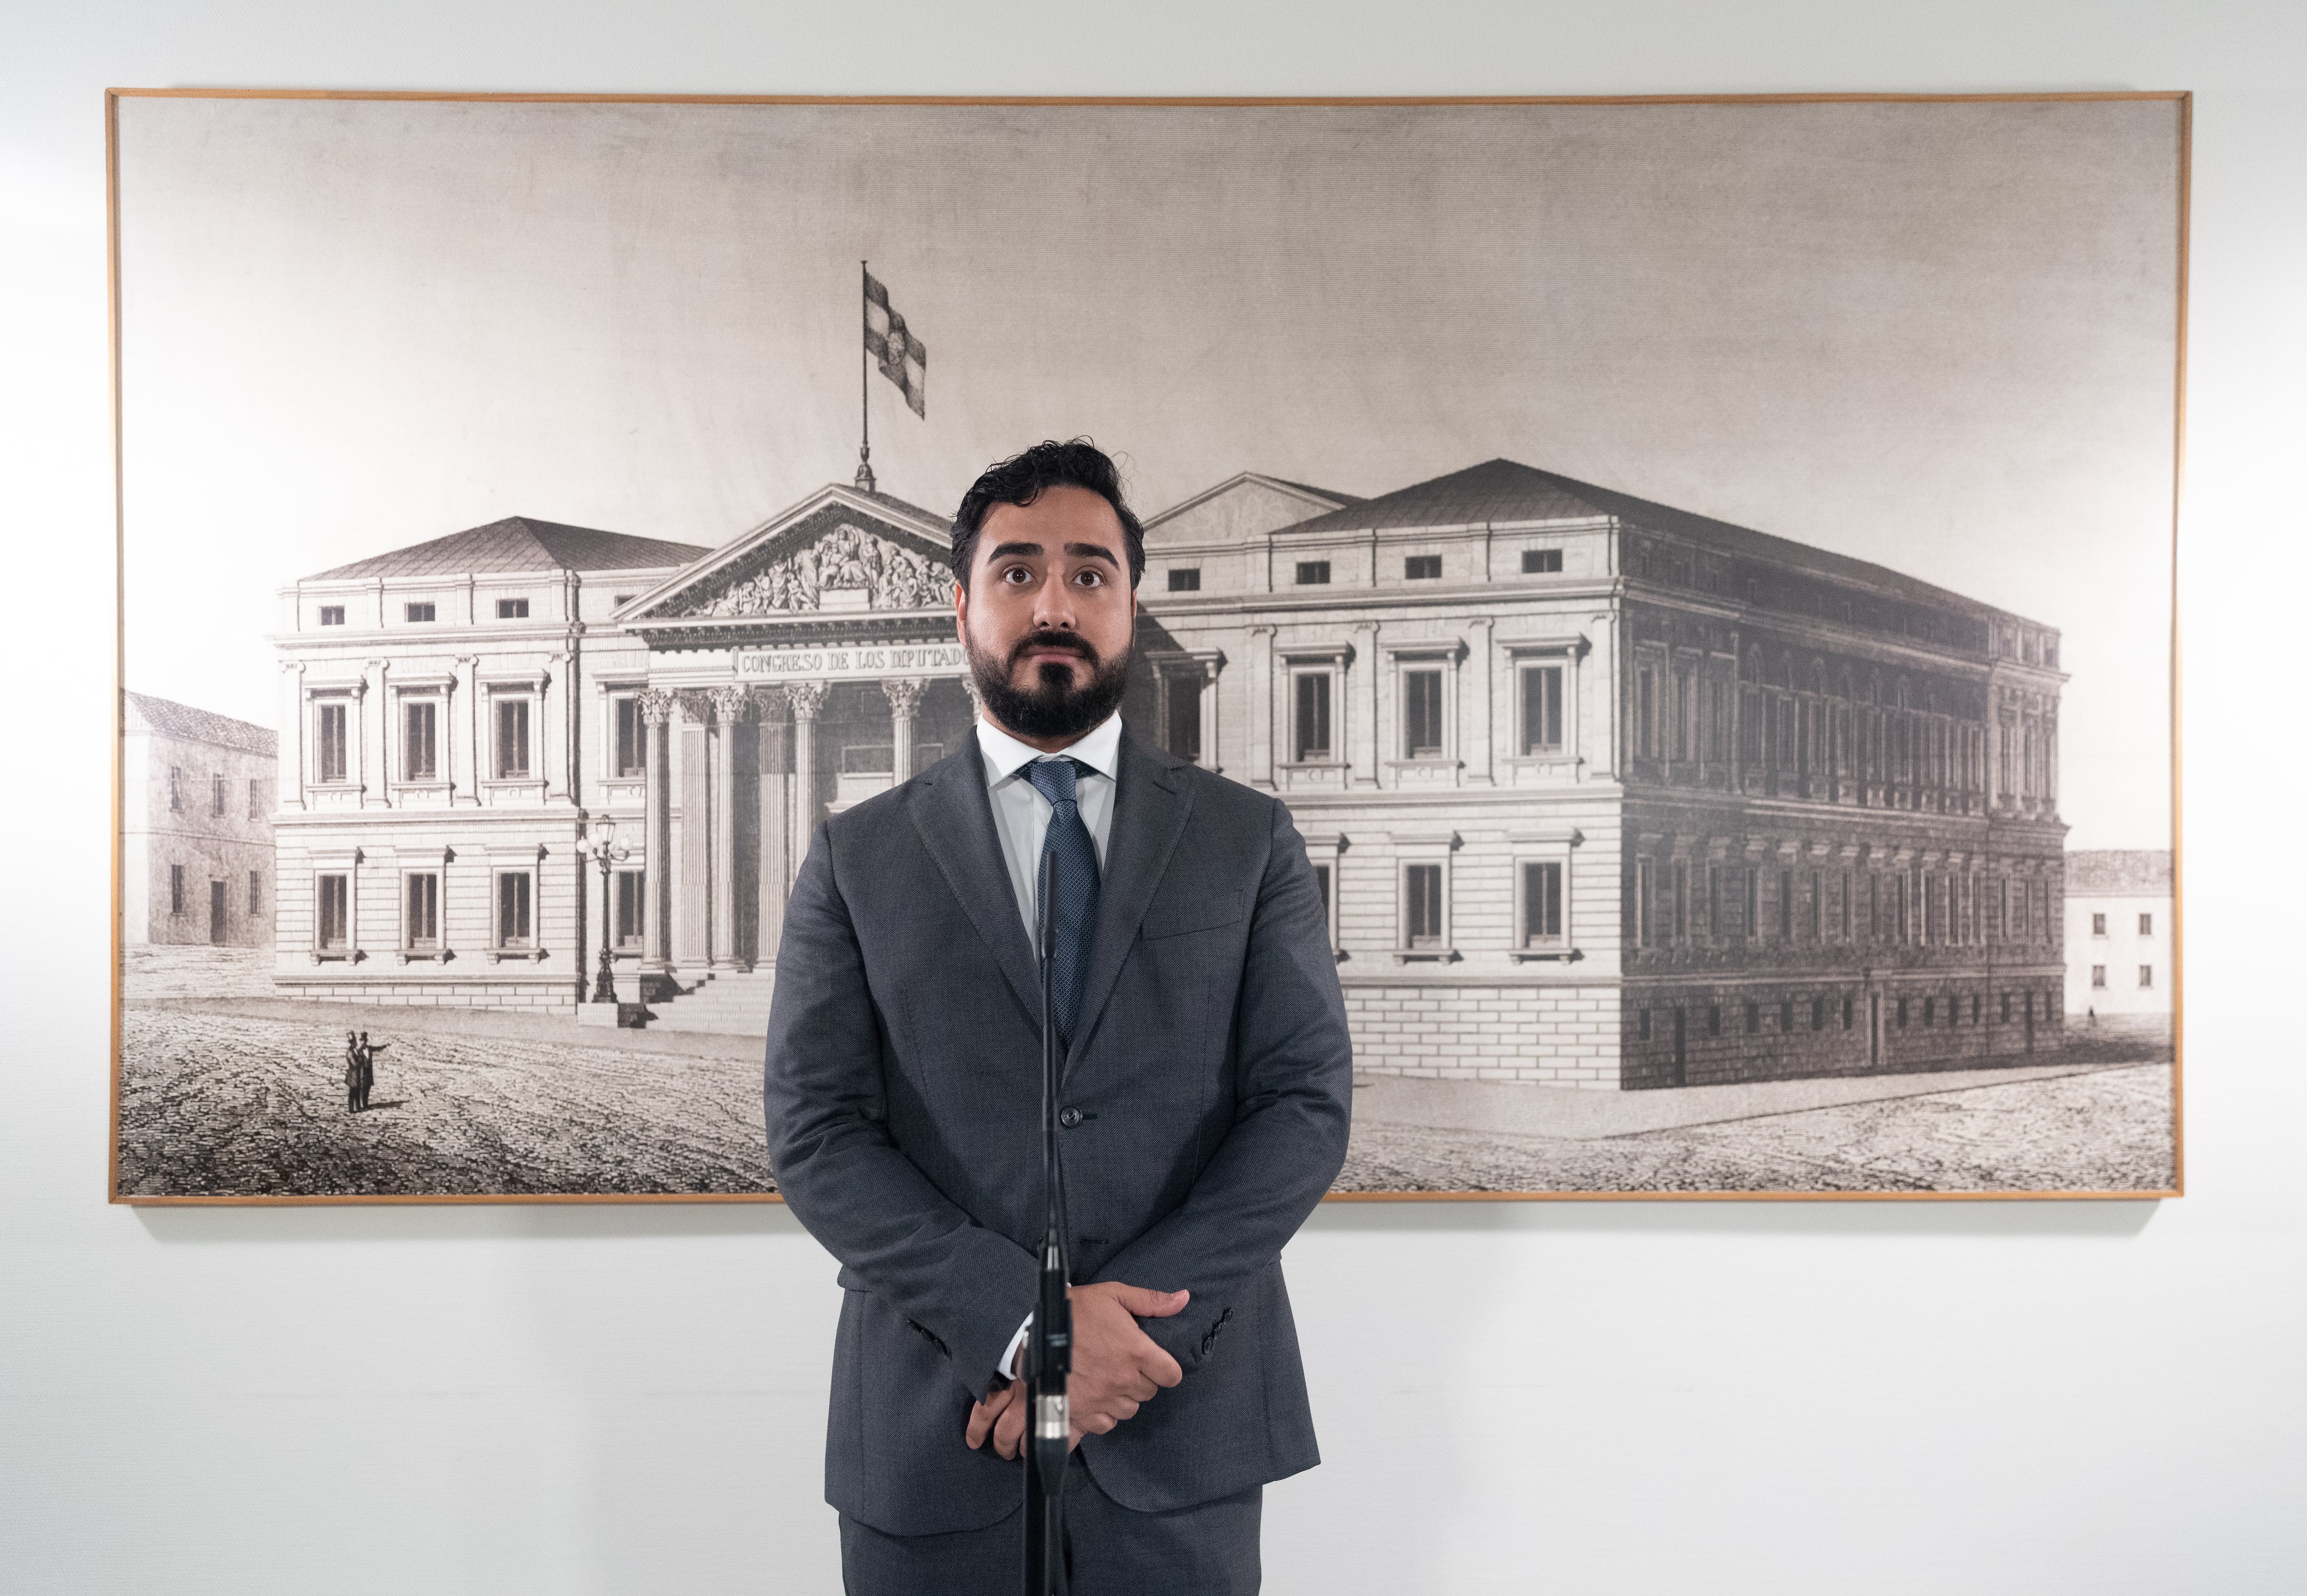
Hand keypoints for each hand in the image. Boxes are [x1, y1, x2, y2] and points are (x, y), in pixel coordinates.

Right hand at [964, 1282, 1189, 1459]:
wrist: (1033, 1330)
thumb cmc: (1075, 1310)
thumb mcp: (1114, 1294)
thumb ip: (1152, 1301)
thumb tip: (1184, 1299)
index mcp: (1137, 1351)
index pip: (1171, 1375)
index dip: (1165, 1369)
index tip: (1154, 1362)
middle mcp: (1123, 1380)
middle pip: (1149, 1393)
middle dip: (1141, 1380)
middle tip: (1124, 1365)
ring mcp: (1102, 1399)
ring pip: (1129, 1410)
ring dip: (1123, 1397)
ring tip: (1108, 1379)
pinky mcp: (1082, 1413)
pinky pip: (1106, 1424)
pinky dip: (1104, 1414)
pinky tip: (1096, 1396)